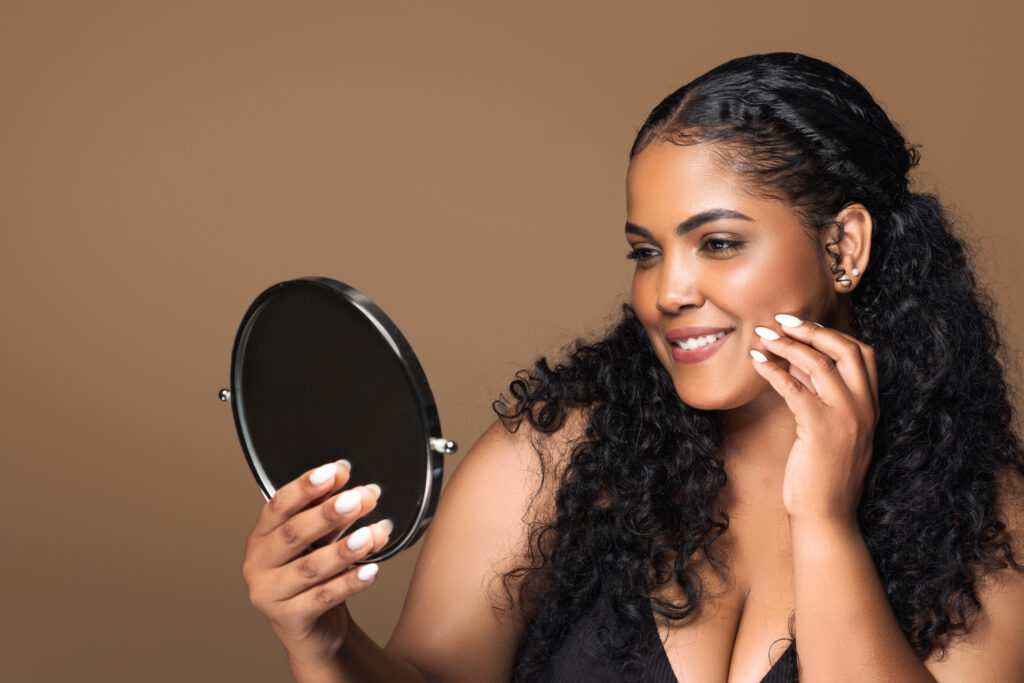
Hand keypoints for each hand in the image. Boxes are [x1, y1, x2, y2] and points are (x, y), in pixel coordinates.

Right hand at [241, 461, 392, 665]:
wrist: (316, 629)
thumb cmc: (314, 576)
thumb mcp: (318, 539)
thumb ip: (326, 510)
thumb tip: (343, 475)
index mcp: (261, 536)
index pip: (279, 505)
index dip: (306, 486)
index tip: (336, 471)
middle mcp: (257, 564)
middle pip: (293, 534)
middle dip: (328, 514)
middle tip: (359, 499)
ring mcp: (269, 594)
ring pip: (310, 568)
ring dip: (344, 549)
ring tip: (371, 535)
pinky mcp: (289, 620)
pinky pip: (324, 597)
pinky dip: (349, 582)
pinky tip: (371, 570)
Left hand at [750, 315, 878, 522]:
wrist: (827, 515)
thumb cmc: (824, 474)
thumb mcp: (832, 429)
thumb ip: (821, 394)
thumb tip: (796, 360)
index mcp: (871, 407)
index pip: (863, 354)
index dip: (833, 333)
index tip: (804, 325)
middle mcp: (863, 408)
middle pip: (846, 349)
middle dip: (813, 329)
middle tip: (783, 321)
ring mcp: (845, 418)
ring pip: (819, 363)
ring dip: (788, 345)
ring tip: (763, 336)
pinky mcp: (819, 429)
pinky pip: (794, 388)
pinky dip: (773, 370)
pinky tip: (757, 361)